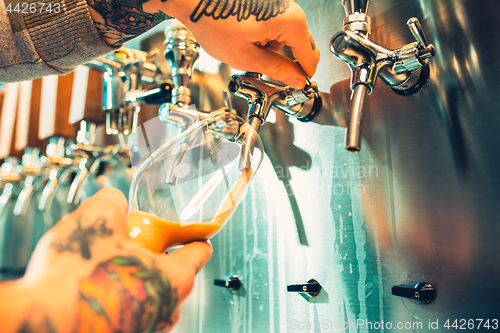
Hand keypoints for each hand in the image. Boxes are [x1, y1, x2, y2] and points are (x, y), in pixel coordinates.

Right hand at [0, 188, 211, 332]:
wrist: (43, 321)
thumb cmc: (76, 279)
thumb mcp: (98, 217)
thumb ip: (114, 201)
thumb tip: (114, 201)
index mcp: (175, 278)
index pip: (200, 251)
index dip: (192, 233)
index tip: (187, 228)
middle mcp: (167, 307)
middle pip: (175, 271)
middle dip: (155, 252)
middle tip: (133, 240)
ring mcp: (147, 326)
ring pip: (150, 290)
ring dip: (135, 274)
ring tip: (107, 262)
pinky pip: (130, 307)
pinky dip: (119, 293)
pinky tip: (95, 283)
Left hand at [88, 0, 319, 88]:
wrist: (195, 1)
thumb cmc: (215, 23)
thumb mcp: (248, 58)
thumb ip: (278, 70)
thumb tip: (297, 80)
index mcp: (291, 24)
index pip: (310, 58)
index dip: (302, 77)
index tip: (294, 87)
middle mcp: (291, 10)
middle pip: (303, 47)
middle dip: (288, 63)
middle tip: (265, 72)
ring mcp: (280, 4)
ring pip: (288, 38)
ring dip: (274, 50)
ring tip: (247, 51)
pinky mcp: (270, 4)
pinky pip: (277, 27)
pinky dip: (266, 38)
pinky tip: (246, 39)